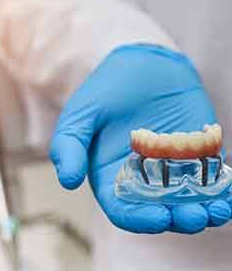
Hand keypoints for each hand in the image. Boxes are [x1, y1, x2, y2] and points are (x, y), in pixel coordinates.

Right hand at [50, 44, 230, 233]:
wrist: (141, 63)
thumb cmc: (107, 89)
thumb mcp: (81, 114)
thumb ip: (69, 145)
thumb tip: (68, 181)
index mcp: (112, 175)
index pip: (123, 209)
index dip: (139, 219)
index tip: (158, 217)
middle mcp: (142, 177)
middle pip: (160, 210)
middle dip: (178, 218)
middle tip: (194, 215)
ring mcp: (171, 167)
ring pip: (188, 199)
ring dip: (204, 209)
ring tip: (218, 209)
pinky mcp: (195, 153)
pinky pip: (210, 177)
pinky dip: (222, 189)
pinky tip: (229, 193)